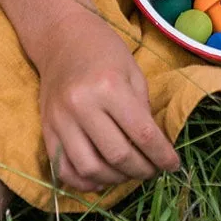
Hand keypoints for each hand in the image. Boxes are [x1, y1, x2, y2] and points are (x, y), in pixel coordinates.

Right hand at [37, 20, 180, 193]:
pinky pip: (63, 169)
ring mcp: (60, 120)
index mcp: (109, 87)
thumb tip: (154, 148)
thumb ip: (143, 110)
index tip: (173, 165)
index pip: (142, 134)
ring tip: (129, 173)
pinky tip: (102, 179)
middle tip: (153, 170)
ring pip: (90, 168)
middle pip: (117, 155)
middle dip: (142, 170)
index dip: (162, 156)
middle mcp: (82, 106)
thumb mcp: (133, 73)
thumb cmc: (104, 52)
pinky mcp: (47, 129)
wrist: (61, 38)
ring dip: (116, 179)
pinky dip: (84, 182)